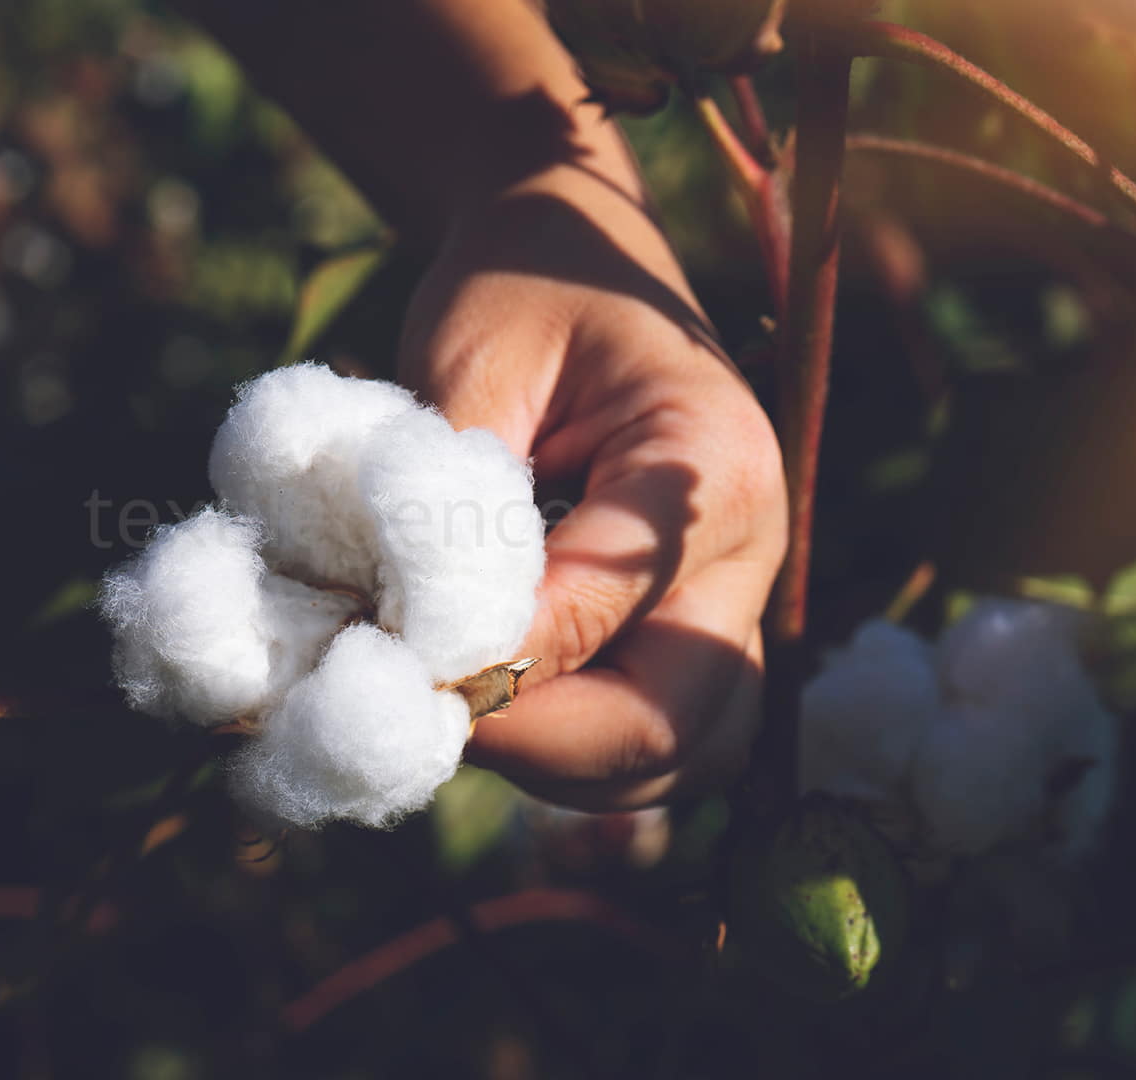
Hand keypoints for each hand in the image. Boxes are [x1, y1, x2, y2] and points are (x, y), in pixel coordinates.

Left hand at [399, 161, 787, 810]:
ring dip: (557, 766)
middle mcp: (750, 550)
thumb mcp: (474, 361)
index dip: (492, 663)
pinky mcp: (697, 631)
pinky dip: (574, 753)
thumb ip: (455, 496)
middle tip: (414, 717)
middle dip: (537, 745)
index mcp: (711, 464)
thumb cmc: (521, 290)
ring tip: (446, 713)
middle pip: (675, 722)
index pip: (603, 611)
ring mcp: (734, 601)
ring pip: (678, 755)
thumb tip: (415, 641)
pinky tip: (487, 709)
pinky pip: (659, 739)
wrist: (573, 257)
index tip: (385, 668)